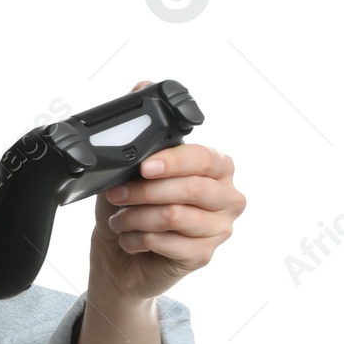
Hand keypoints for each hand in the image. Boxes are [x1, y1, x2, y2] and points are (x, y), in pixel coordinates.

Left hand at [89, 79, 245, 302]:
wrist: (119, 259)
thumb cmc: (130, 210)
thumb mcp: (128, 168)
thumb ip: (142, 129)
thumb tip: (143, 84)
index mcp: (215, 168)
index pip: (205, 158)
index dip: (173, 161)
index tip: (143, 167)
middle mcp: (226, 196)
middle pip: (192, 189)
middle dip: (145, 191)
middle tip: (116, 195)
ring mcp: (220, 229)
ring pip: (176, 217)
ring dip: (136, 217)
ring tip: (119, 219)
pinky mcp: (204, 256)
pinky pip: (170, 244)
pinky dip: (138, 239)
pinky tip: (129, 239)